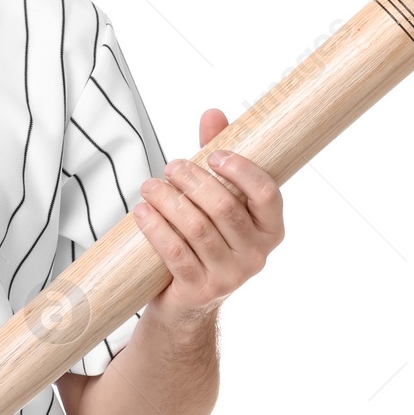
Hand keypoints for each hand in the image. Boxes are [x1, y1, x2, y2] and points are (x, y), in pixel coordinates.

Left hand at [133, 108, 284, 325]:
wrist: (188, 300)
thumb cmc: (205, 238)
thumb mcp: (216, 199)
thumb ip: (218, 159)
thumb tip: (213, 113)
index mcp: (270, 228)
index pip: (267, 193)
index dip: (241, 170)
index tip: (212, 155)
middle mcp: (257, 254)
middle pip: (224, 208)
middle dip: (192, 181)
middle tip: (170, 166)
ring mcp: (230, 276)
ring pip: (197, 229)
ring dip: (168, 201)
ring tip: (149, 186)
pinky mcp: (201, 290)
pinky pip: (176, 254)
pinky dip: (156, 229)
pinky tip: (142, 212)